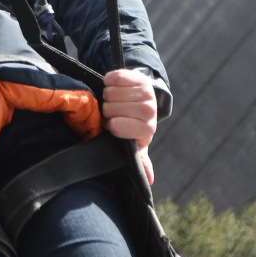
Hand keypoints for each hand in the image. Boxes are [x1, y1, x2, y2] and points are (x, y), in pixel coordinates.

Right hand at [103, 69, 157, 184]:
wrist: (141, 99)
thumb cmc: (132, 125)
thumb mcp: (134, 143)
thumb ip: (139, 159)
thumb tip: (149, 180)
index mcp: (146, 129)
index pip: (119, 127)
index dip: (111, 125)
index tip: (112, 125)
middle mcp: (149, 110)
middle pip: (112, 108)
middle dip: (107, 110)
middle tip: (111, 111)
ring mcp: (145, 92)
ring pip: (113, 92)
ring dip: (106, 96)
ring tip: (111, 100)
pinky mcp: (138, 77)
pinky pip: (116, 77)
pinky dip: (109, 80)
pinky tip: (111, 85)